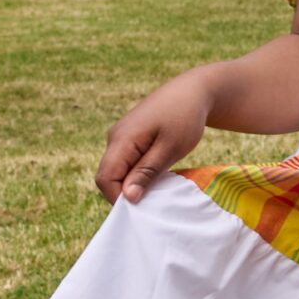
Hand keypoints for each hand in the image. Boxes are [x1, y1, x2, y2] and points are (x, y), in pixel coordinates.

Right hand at [96, 72, 214, 203]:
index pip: (105, 178)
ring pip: (118, 169)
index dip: (118, 197)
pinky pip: (126, 161)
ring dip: (133, 182)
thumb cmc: (186, 118)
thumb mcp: (171, 148)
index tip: (142, 208)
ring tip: (157, 189)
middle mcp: (115, 137)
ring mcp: (121, 136)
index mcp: (122, 139)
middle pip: (109, 175)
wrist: (194, 90)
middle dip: (125, 192)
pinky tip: (156, 175)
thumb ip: (147, 171)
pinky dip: (137, 171)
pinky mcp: (130, 136)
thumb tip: (128, 197)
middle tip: (152, 202)